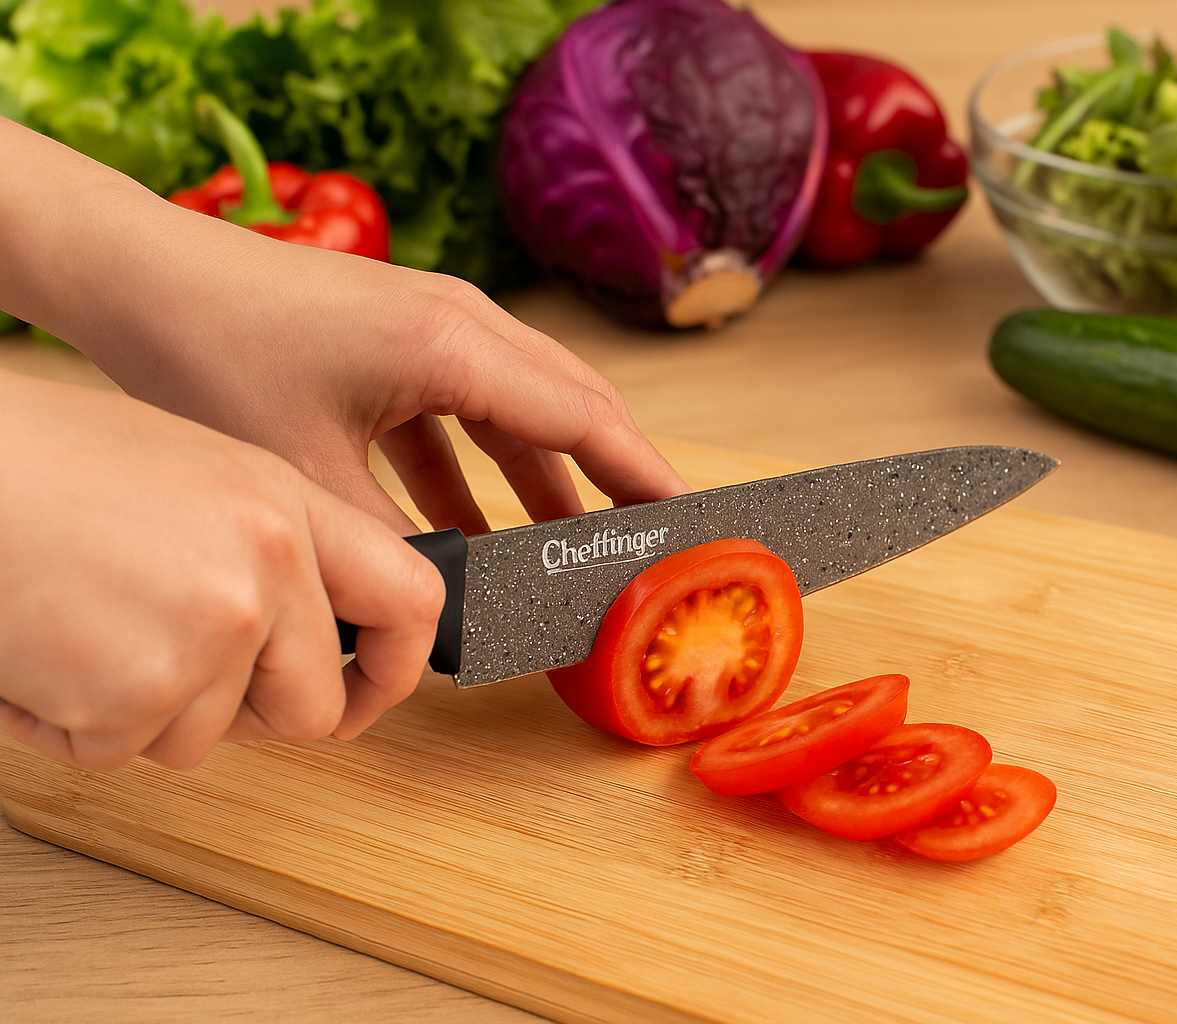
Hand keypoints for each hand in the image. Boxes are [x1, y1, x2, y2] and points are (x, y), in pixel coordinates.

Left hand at [0, 118, 689, 536]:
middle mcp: (465, 325)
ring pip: (524, 411)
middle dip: (618, 481)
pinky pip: (470, 412)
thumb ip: (393, 548)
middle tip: (655, 548)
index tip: (696, 526)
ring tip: (574, 555)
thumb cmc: (213, 355)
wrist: (141, 276)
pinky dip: (485, 471)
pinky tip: (475, 533)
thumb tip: (451, 614)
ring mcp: (436, 326)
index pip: (588, 421)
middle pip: (575, 408)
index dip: (647, 480)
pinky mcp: (404, 340)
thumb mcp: (311, 475)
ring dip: (550, 482)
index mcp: (457, 347)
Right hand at [0, 371, 444, 770]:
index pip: (409, 598)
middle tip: (173, 665)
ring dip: (143, 708)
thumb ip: (269, 546)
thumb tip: (314, 631)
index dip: (398, 663)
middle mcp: (263, 572)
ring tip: (84, 621)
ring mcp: (204, 638)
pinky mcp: (130, 698)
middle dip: (251, 711)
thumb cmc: (44, 463)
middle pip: (309, 707)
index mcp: (285, 505)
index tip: (371, 687)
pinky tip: (43, 648)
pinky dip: (74, 723)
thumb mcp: (194, 472)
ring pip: (204, 738)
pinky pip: (121, 751)